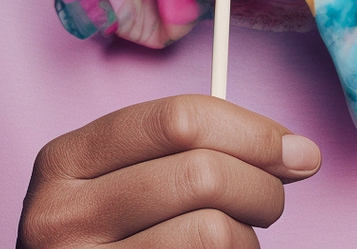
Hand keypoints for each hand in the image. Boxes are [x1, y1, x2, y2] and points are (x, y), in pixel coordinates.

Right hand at [17, 94, 322, 246]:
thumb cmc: (109, 235)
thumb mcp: (119, 181)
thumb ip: (184, 150)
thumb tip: (296, 151)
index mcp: (65, 160)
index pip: (178, 119)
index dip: (252, 131)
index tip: (295, 150)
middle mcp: (61, 215)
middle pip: (203, 174)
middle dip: (261, 185)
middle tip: (272, 202)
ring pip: (213, 232)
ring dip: (247, 237)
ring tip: (238, 240)